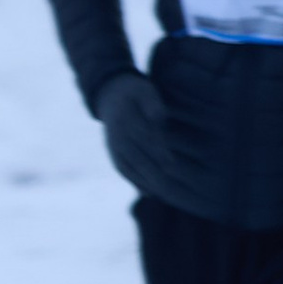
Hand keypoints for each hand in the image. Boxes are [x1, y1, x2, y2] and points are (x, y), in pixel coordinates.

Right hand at [94, 72, 180, 197]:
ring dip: (143, 181)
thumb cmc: (134, 92)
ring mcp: (112, 146)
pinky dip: (134, 182)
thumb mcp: (144, 90)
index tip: (171, 164)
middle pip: (133, 157)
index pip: (141, 139)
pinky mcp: (113, 153)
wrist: (110, 95)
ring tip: (161, 193)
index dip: (156, 152)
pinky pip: (122, 169)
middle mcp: (115, 136)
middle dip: (151, 173)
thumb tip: (158, 118)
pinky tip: (148, 192)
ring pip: (127, 167)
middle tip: (169, 187)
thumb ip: (151, 103)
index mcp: (122, 119)